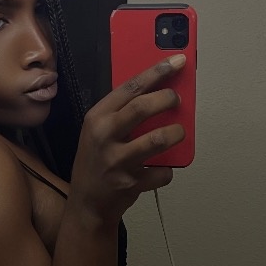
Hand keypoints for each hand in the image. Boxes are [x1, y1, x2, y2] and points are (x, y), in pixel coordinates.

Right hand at [69, 54, 186, 226]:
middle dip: (168, 99)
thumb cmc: (97, 161)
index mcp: (97, 117)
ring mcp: (117, 161)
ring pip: (158, 139)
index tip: (178, 61)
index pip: (131, 86)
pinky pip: (162, 171)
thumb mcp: (99, 131)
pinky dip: (167, 170)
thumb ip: (123, 112)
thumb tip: (160, 91)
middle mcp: (104, 136)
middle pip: (143, 107)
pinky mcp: (131, 183)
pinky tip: (161, 168)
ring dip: (177, 133)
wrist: (87, 204)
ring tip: (179, 132)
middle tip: (177, 99)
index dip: (158, 71)